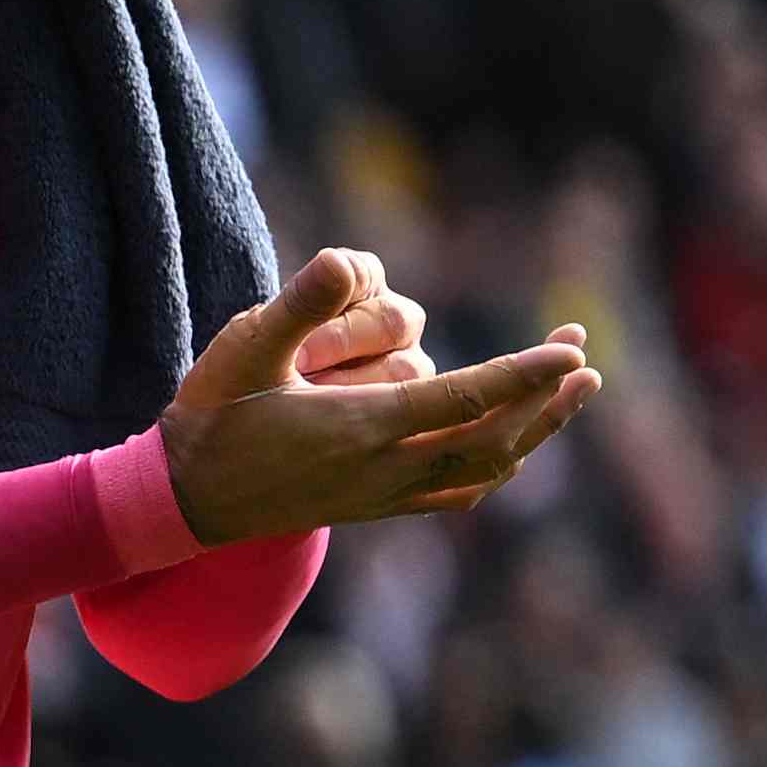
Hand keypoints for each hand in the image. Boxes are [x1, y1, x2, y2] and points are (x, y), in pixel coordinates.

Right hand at [155, 249, 596, 545]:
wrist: (182, 498)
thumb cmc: (211, 415)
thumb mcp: (243, 347)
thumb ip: (297, 304)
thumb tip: (345, 258)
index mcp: (362, 427)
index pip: (467, 398)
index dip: (526, 375)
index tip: (572, 351)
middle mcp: (384, 468)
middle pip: (494, 439)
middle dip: (548, 400)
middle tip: (584, 357)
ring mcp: (383, 494)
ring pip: (485, 469)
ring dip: (536, 433)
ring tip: (571, 396)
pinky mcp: (375, 508)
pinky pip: (458, 493)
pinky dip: (498, 466)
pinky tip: (514, 443)